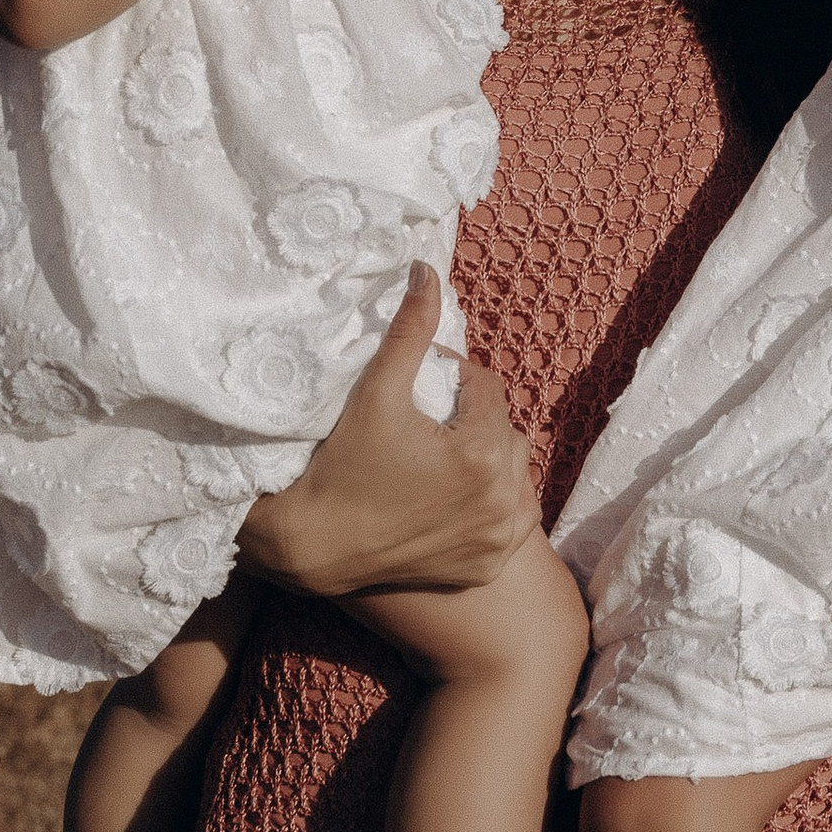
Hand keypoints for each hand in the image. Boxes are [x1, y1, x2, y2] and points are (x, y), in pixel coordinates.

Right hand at [239, 263, 537, 597]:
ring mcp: (497, 535)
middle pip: (504, 429)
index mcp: (480, 452)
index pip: (485, 389)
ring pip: (513, 471)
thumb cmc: (342, 464)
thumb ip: (410, 329)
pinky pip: (513, 517)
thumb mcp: (376, 391)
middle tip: (430, 422)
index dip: (454, 380)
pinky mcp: (488, 561)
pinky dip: (496, 503)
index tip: (421, 388)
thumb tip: (427, 269)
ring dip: (490, 457)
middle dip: (473, 418)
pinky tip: (461, 495)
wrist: (317, 544)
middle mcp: (501, 498)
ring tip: (445, 455)